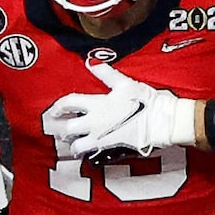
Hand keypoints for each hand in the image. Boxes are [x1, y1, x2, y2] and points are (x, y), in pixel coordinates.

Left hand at [40, 67, 199, 157]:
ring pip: (76, 144)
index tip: (54, 109)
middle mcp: (95, 121)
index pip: (69, 102)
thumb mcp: (125, 83)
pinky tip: (83, 149)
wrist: (160, 121)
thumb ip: (106, 73)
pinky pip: (90, 152)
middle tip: (57, 127)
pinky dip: (83, 151)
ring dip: (70, 142)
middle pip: (67, 127)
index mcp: (97, 103)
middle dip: (59, 128)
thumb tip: (91, 62)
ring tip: (69, 139)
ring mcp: (101, 136)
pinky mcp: (109, 147)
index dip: (58, 106)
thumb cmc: (145, 102)